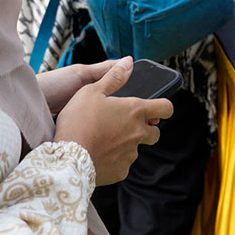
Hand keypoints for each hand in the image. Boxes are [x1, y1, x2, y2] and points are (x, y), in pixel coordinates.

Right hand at [53, 58, 175, 184]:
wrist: (68, 158)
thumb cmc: (78, 121)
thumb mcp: (92, 91)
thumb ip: (113, 77)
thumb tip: (128, 62)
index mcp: (135, 111)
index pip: (166, 108)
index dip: (163, 107)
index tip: (156, 109)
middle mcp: (138, 133)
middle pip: (155, 132)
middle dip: (145, 129)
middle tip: (124, 126)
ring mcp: (131, 154)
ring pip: (136, 148)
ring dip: (127, 144)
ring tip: (104, 140)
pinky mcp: (121, 172)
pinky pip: (123, 164)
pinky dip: (114, 160)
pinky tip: (98, 155)